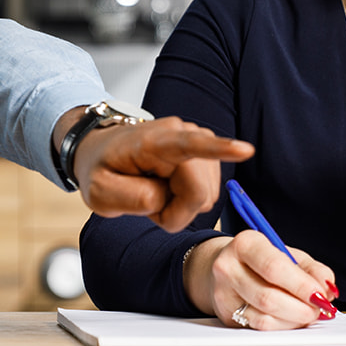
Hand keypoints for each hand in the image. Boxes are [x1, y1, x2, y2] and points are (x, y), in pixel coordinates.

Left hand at [67, 115, 253, 230]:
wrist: (104, 150)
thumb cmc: (101, 169)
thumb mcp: (99, 192)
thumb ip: (130, 198)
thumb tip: (164, 198)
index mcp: (154, 141)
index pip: (190, 145)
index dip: (219, 149)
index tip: (246, 150)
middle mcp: (182, 134)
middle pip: (199, 194)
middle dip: (174, 211)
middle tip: (145, 202)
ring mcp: (197, 143)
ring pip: (205, 197)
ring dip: (178, 205)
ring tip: (153, 190)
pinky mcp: (205, 156)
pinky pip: (205, 195)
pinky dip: (185, 200)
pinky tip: (166, 188)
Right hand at [183, 233, 337, 330]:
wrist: (226, 266)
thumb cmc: (261, 260)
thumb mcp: (289, 254)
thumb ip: (313, 270)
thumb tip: (328, 289)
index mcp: (245, 244)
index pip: (274, 267)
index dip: (301, 285)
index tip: (321, 296)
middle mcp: (228, 267)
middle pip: (268, 297)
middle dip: (301, 308)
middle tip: (319, 309)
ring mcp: (223, 293)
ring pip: (263, 318)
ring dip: (293, 321)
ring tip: (307, 314)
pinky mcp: (225, 315)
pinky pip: (259, 328)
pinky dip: (282, 327)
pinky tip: (291, 319)